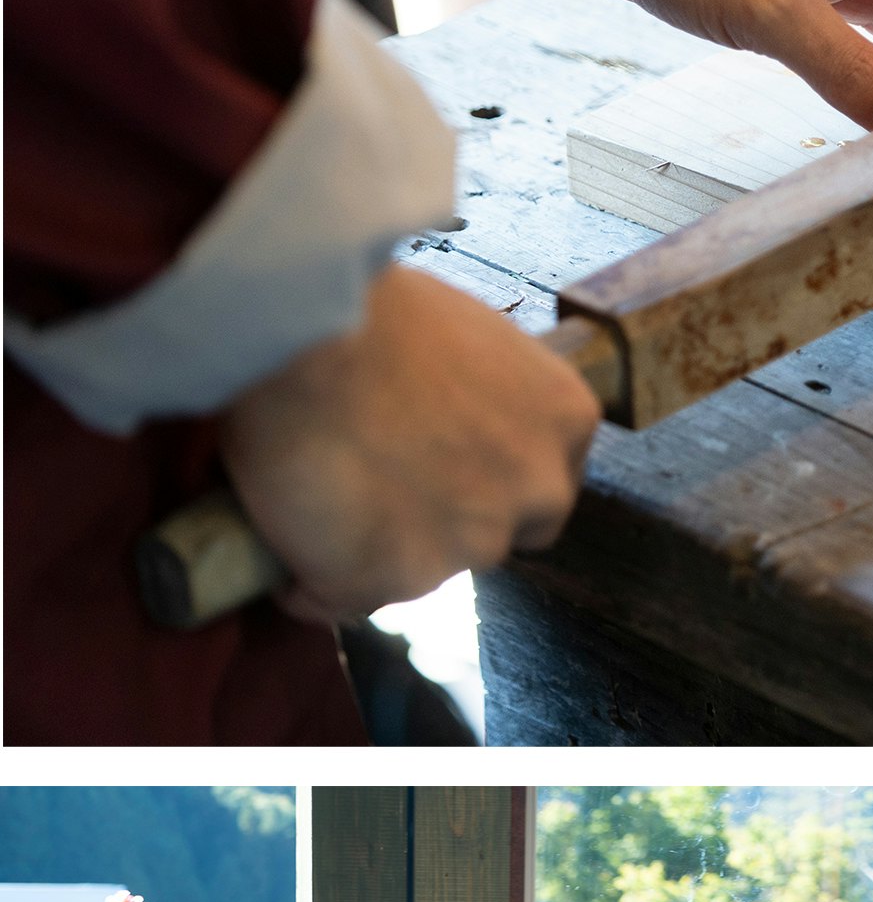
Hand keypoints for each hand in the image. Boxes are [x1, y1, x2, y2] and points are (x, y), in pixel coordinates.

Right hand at [218, 269, 599, 618]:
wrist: (300, 324)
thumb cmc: (367, 305)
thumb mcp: (461, 337)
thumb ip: (476, 396)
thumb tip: (440, 422)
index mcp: (564, 419)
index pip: (542, 483)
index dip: (486, 480)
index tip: (438, 467)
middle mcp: (537, 491)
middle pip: (494, 533)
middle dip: (442, 520)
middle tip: (375, 484)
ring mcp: (467, 544)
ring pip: (421, 571)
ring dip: (375, 547)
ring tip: (313, 495)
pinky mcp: (385, 578)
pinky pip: (339, 597)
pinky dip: (308, 579)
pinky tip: (280, 539)